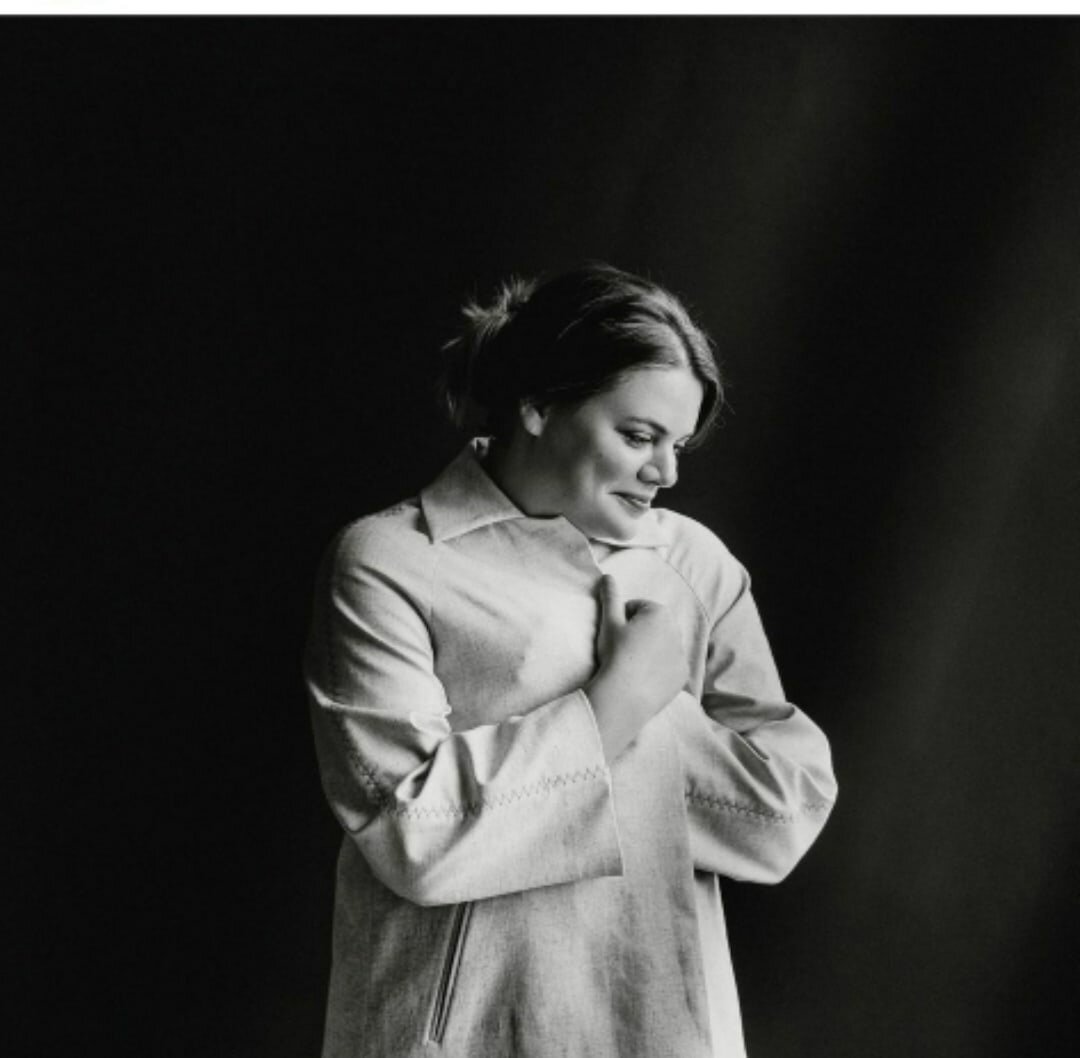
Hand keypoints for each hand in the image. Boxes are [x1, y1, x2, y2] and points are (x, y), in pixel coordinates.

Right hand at [586, 575, 687, 760]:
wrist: (625, 695)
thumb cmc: (615, 654)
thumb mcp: (609, 622)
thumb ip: (610, 596)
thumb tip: (607, 576)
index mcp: (659, 612)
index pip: (637, 608)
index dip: (622, 619)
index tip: (616, 635)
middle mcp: (677, 630)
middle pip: (652, 626)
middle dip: (639, 633)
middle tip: (622, 650)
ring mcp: (682, 654)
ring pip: (662, 646)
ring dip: (650, 650)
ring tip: (632, 665)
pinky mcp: (683, 675)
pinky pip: (669, 667)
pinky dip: (659, 669)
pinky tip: (643, 678)